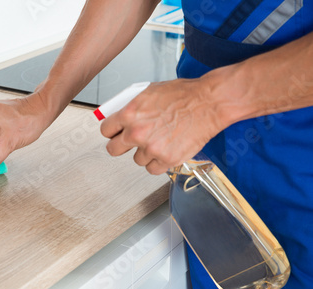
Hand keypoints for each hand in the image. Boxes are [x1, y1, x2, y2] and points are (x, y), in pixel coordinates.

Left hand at [100, 79, 225, 174]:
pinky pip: (152, 169)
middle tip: (129, 142)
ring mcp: (152, 148)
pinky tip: (165, 150)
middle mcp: (137, 133)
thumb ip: (132, 107)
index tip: (114, 133)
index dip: (111, 131)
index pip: (106, 130)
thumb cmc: (184, 95)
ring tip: (159, 140)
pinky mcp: (167, 159)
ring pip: (137, 159)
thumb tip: (121, 116)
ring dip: (145, 153)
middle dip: (120, 145)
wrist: (209, 103)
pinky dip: (158, 163)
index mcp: (130, 114)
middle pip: (113, 149)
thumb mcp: (149, 92)